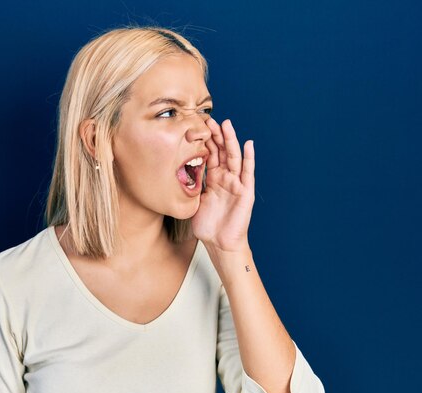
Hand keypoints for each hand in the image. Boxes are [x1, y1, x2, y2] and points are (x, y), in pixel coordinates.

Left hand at [191, 118, 254, 252]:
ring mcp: (236, 183)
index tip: (195, 127)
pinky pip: (248, 172)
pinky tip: (249, 144)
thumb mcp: (192, 201)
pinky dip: (249, 157)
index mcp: (212, 179)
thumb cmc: (207, 225)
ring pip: (233, 157)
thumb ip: (189, 186)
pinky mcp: (245, 191)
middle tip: (207, 119)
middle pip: (220, 151)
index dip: (203, 142)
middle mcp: (225, 178)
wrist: (219, 243)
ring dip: (230, 140)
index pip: (209, 155)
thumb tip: (172, 173)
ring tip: (226, 125)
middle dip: (214, 136)